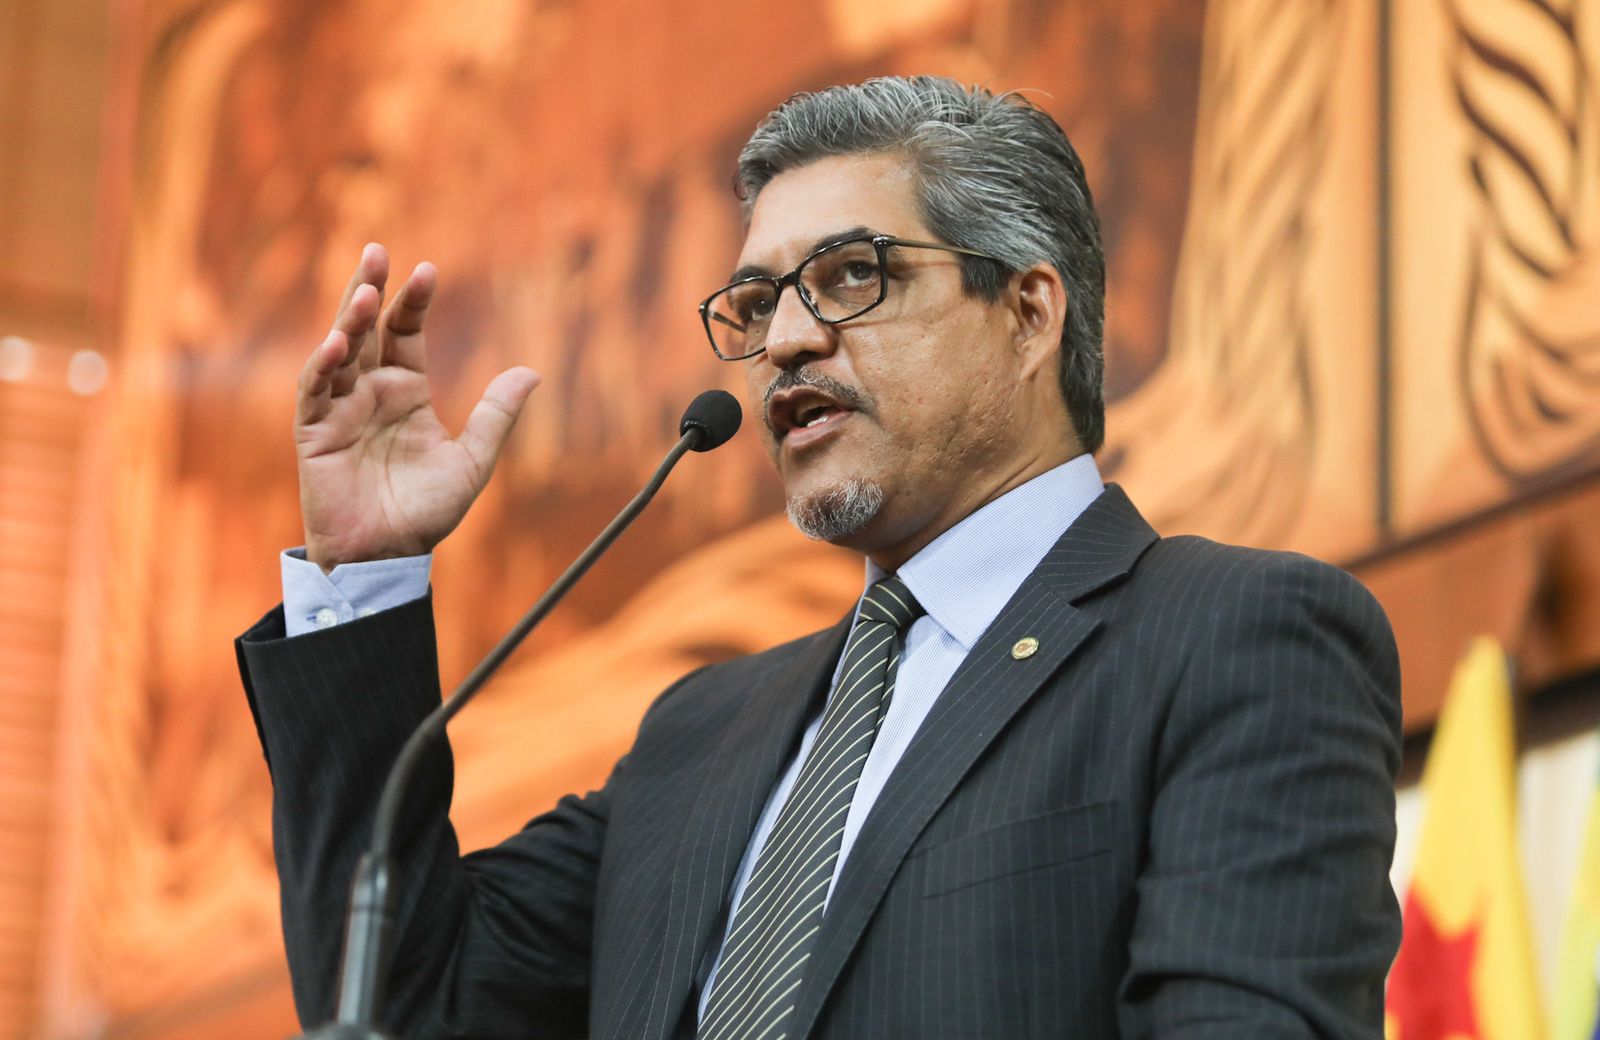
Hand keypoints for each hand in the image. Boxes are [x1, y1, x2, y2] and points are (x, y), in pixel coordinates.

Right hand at [295, 243, 539, 571]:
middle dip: (369, 289)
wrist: (387, 558)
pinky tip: (336, 343)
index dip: (414, 303)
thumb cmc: (426, 513)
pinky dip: (323, 367)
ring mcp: (339, 410)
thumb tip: (533, 372)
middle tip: (377, 250)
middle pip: (366, 329)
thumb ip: (496, 416)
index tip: (428, 269)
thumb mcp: (472, 461)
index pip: (405, 335)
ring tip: (367, 289)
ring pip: (338, 352)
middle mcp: (369, 394)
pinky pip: (315, 392)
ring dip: (347, 319)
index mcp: (406, 394)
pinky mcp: (314, 433)